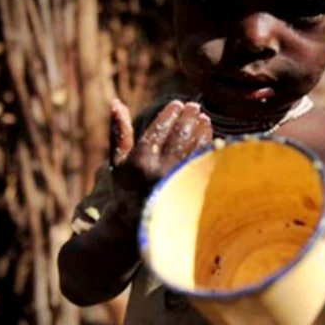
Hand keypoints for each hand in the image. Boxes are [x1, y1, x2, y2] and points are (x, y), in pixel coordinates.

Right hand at [107, 99, 212, 230]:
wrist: (139, 222)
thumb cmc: (128, 187)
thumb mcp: (118, 161)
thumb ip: (119, 132)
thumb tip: (116, 103)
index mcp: (140, 161)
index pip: (160, 129)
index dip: (171, 113)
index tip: (178, 104)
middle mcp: (159, 170)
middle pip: (180, 134)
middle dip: (189, 117)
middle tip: (194, 106)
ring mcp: (178, 180)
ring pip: (195, 146)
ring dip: (201, 128)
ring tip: (203, 118)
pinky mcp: (191, 187)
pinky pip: (204, 159)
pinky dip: (207, 144)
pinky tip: (208, 135)